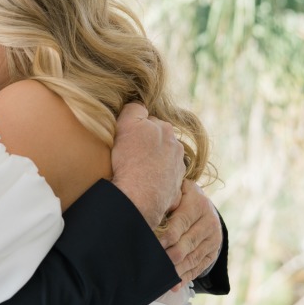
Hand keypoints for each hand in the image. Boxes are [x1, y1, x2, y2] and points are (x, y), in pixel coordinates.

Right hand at [111, 102, 183, 225]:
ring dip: (153, 162)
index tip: (126, 139)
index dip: (135, 129)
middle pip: (158, 140)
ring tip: (137, 172)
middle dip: (147, 145)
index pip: (148, 122)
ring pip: (163, 160)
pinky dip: (156, 180)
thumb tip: (140, 107)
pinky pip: (165, 180)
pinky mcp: (176, 189)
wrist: (138, 198)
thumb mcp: (126, 125)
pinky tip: (144, 185)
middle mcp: (176, 147)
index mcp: (166, 130)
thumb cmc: (129, 161)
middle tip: (130, 155)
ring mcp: (177, 169)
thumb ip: (134, 109)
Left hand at [160, 180, 221, 288]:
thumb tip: (150, 213)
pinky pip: (199, 267)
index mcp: (198, 205)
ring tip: (161, 279)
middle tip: (152, 265)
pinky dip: (185, 277)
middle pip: (187, 243)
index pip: (180, 223)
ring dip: (177, 270)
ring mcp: (213, 240)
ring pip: (193, 258)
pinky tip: (174, 285)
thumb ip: (166, 200)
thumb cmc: (180, 198)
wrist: (203, 205)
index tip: (151, 245)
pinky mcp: (213, 253)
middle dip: (169, 256)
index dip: (166, 236)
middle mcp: (209, 223)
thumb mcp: (176, 191)